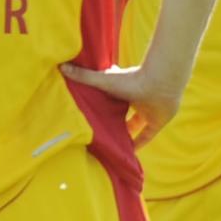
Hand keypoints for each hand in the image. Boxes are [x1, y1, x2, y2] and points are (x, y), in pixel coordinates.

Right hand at [59, 61, 182, 145]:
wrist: (160, 83)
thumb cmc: (131, 80)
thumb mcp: (104, 81)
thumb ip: (84, 76)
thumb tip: (61, 67)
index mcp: (124, 89)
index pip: (112, 99)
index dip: (103, 106)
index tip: (92, 115)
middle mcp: (136, 100)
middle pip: (123, 113)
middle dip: (113, 121)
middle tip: (99, 132)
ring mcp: (148, 111)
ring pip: (135, 124)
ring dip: (126, 133)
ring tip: (111, 144)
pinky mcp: (157, 122)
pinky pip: (148, 135)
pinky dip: (140, 143)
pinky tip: (130, 153)